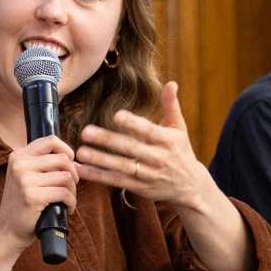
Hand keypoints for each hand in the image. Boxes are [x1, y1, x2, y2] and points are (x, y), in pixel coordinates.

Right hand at [0, 133, 77, 264]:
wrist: (7, 229)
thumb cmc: (22, 203)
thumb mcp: (26, 177)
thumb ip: (45, 164)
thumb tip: (75, 161)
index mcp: (18, 156)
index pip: (51, 140)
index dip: (67, 150)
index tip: (70, 164)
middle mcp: (20, 165)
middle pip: (62, 159)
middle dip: (74, 174)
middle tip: (70, 187)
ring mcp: (25, 180)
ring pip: (66, 177)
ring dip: (73, 191)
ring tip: (67, 200)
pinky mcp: (32, 196)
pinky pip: (64, 193)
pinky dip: (71, 202)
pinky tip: (67, 209)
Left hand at [76, 82, 219, 211]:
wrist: (190, 186)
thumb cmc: (181, 150)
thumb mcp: (179, 128)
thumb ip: (171, 105)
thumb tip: (171, 82)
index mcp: (167, 140)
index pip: (148, 130)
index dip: (133, 123)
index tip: (116, 115)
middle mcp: (158, 158)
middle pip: (130, 148)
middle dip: (107, 140)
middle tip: (86, 132)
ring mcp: (148, 175)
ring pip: (121, 167)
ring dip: (99, 161)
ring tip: (80, 152)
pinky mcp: (139, 188)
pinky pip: (116, 182)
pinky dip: (98, 177)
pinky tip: (81, 170)